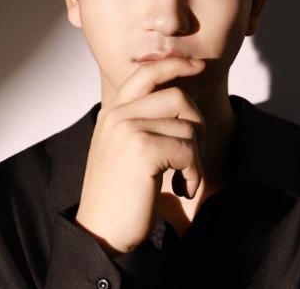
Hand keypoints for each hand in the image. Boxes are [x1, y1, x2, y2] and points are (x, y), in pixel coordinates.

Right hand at [74, 57, 205, 256]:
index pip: (147, 73)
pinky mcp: (141, 149)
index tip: (198, 66)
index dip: (176, 65)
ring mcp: (127, 129)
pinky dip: (194, 173)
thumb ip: (145, 121)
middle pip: (178, 97)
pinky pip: (188, 150)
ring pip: (188, 125)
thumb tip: (182, 100)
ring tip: (185, 178)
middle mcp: (118, 115)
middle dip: (197, 125)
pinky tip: (182, 190)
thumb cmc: (120, 194)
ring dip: (197, 157)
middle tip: (193, 156)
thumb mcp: (126, 148)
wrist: (100, 233)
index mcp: (114, 112)